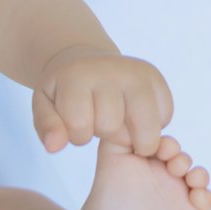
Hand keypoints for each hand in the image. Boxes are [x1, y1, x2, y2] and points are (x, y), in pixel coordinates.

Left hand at [32, 48, 173, 155]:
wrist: (84, 62)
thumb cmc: (64, 91)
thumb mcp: (45, 106)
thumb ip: (47, 128)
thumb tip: (54, 147)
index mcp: (77, 76)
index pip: (80, 126)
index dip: (77, 135)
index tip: (75, 124)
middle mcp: (110, 69)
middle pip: (111, 127)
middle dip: (102, 133)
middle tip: (96, 120)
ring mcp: (137, 72)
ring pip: (144, 127)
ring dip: (131, 136)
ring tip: (117, 123)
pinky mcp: (156, 77)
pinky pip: (165, 117)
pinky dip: (151, 125)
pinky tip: (134, 114)